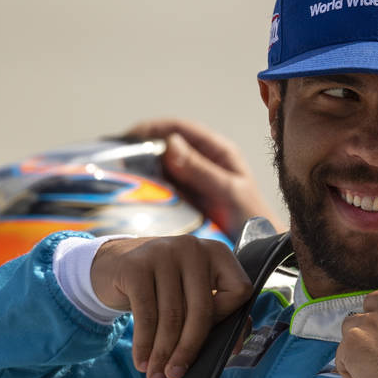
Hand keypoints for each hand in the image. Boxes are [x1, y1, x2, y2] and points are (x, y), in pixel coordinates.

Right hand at [91, 235, 251, 377]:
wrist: (113, 264)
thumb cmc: (164, 286)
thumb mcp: (193, 293)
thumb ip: (220, 315)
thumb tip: (234, 349)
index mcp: (218, 253)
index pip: (238, 291)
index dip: (226, 320)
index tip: (210, 340)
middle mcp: (193, 248)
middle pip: (202, 309)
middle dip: (189, 349)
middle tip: (176, 374)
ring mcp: (164, 253)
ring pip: (171, 316)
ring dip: (163, 353)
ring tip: (156, 376)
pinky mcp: (136, 266)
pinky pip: (145, 315)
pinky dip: (144, 345)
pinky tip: (142, 362)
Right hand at [123, 117, 285, 237]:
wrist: (262, 249)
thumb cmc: (253, 218)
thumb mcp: (228, 191)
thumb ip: (201, 170)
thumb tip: (170, 144)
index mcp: (217, 150)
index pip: (179, 128)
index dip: (152, 129)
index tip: (127, 138)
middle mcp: (203, 159)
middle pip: (166, 144)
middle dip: (142, 148)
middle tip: (115, 158)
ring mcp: (194, 178)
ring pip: (162, 164)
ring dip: (142, 167)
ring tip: (118, 174)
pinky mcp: (187, 196)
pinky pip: (164, 185)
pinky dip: (148, 185)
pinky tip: (133, 192)